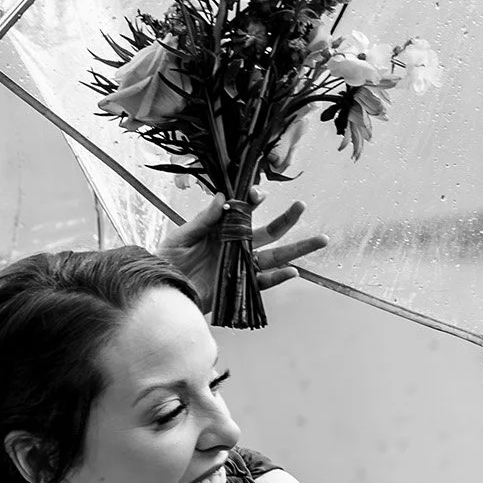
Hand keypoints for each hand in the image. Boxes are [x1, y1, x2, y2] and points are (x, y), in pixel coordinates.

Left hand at [157, 191, 326, 305]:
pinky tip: (293, 271)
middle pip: (269, 232)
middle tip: (302, 205)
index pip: (245, 212)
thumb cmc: (167, 260)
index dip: (254, 201)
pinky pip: (263, 282)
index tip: (258, 194)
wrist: (161, 288)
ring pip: (275, 256)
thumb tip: (224, 197)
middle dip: (288, 219)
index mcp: (222, 229)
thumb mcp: (182, 236)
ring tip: (320, 239)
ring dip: (297, 249)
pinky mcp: (239, 286)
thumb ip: (204, 219)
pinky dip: (278, 277)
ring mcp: (240, 265)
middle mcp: (236, 246)